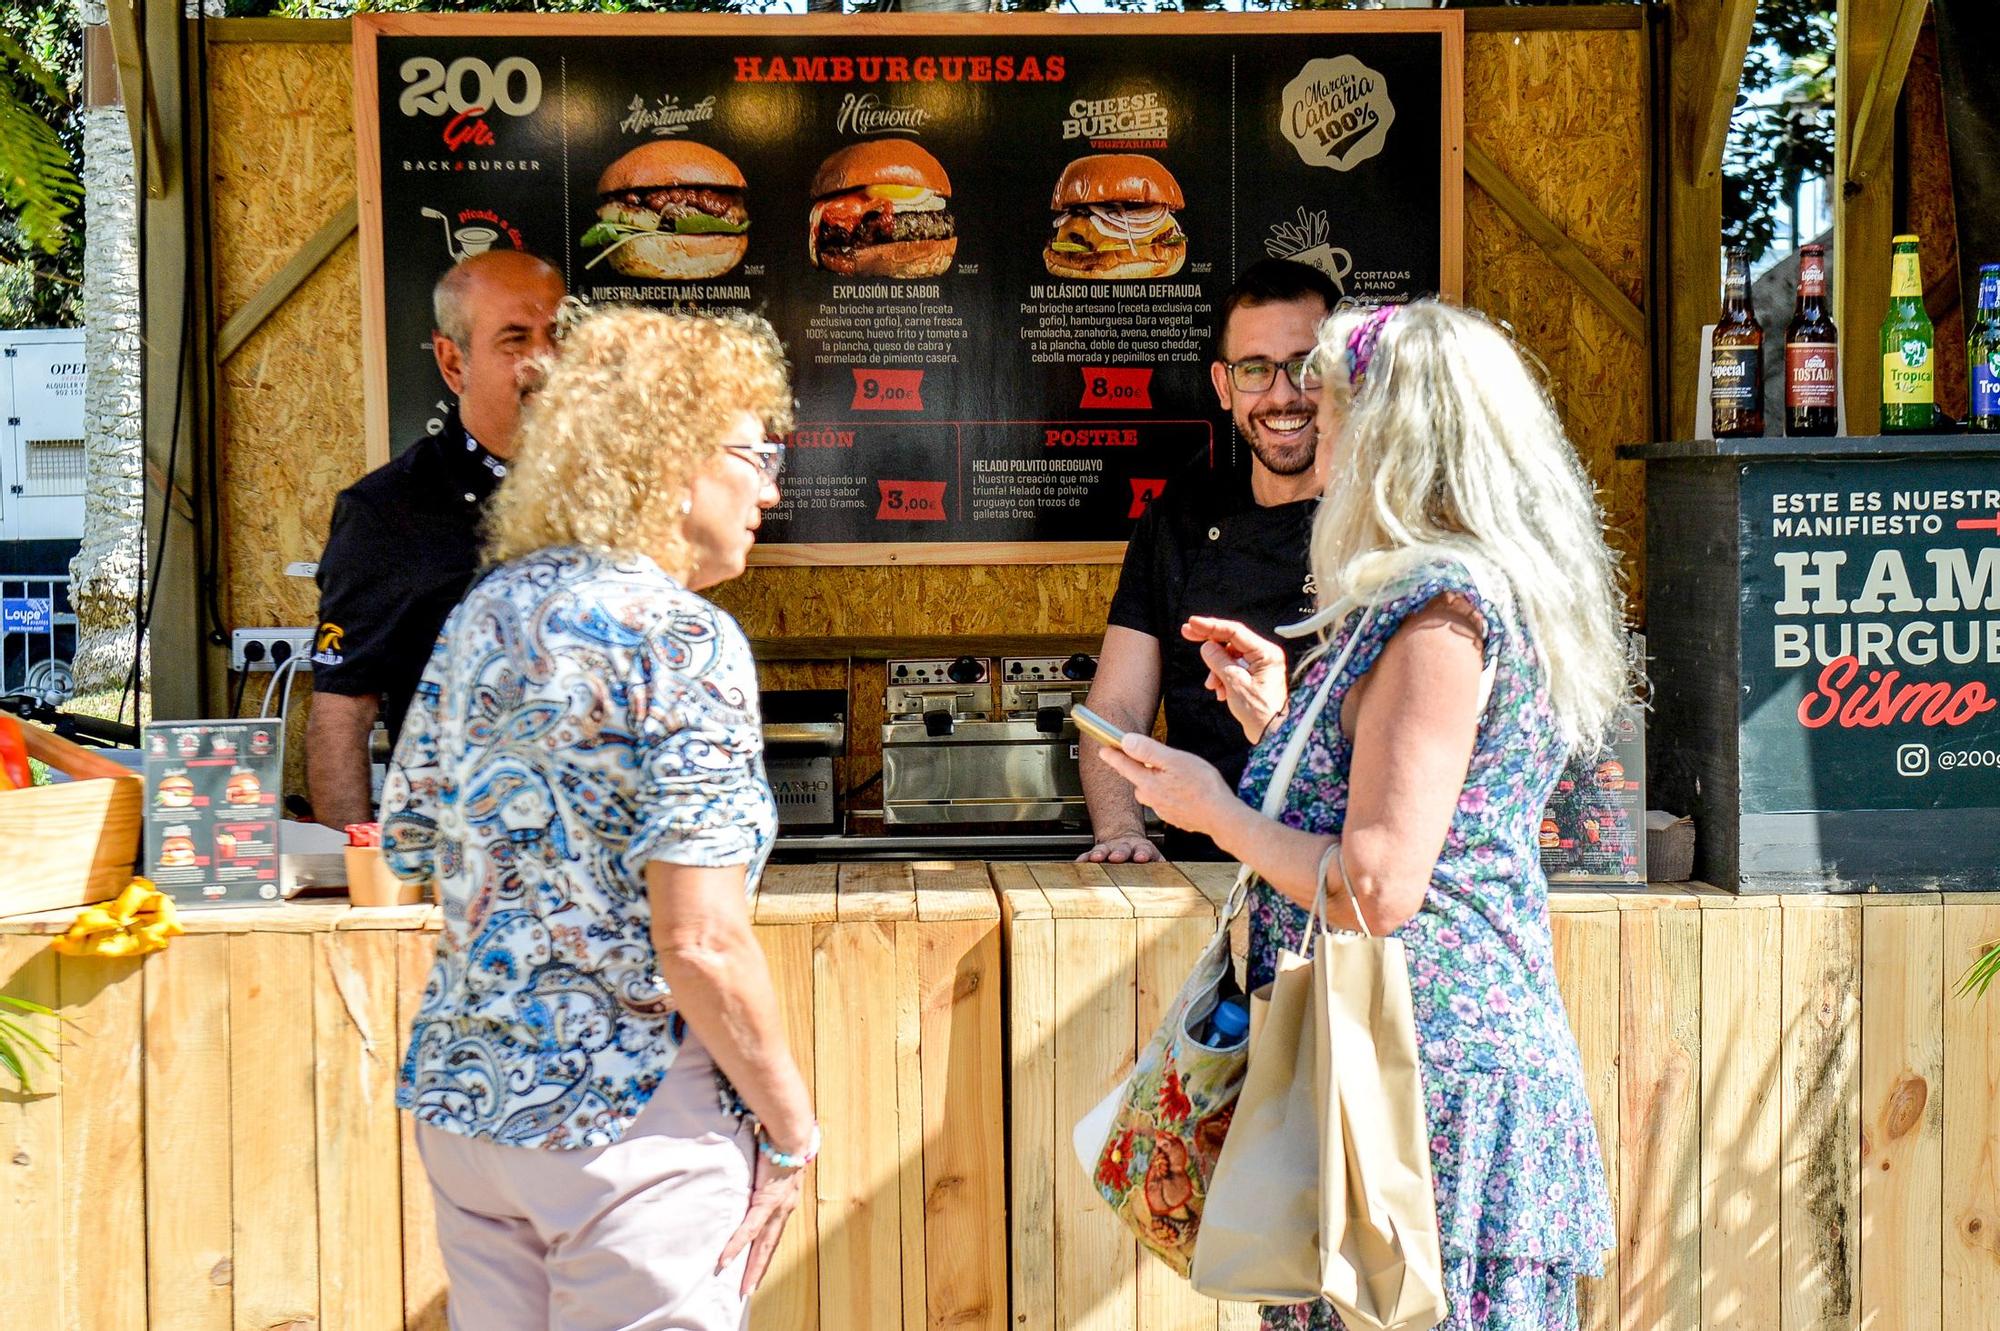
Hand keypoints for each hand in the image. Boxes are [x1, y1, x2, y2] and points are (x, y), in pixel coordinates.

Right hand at [719, 1146, 804, 1295]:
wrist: (790, 1133)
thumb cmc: (779, 1141)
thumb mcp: (771, 1164)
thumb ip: (761, 1174)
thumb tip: (750, 1172)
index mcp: (785, 1201)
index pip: (774, 1233)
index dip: (765, 1251)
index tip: (758, 1266)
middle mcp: (785, 1208)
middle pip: (770, 1246)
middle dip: (759, 1269)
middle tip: (748, 1290)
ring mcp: (777, 1207)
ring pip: (763, 1245)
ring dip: (752, 1267)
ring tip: (743, 1287)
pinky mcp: (766, 1201)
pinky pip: (750, 1228)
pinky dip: (737, 1245)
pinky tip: (726, 1259)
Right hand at [1078, 833, 1162, 863]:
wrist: (1124, 839)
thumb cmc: (1141, 855)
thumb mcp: (1154, 859)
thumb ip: (1161, 868)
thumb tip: (1175, 882)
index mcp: (1142, 850)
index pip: (1144, 850)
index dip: (1143, 853)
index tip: (1141, 857)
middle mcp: (1125, 848)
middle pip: (1122, 849)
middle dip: (1119, 853)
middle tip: (1116, 857)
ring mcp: (1110, 849)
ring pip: (1104, 850)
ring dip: (1100, 854)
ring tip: (1096, 858)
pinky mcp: (1097, 853)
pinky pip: (1088, 855)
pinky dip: (1084, 859)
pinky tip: (1079, 863)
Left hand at [1095, 733, 1236, 838]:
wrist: (1221, 816)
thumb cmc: (1202, 787)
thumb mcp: (1174, 761)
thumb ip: (1148, 751)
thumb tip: (1126, 741)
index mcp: (1148, 783)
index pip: (1124, 765)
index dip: (1113, 755)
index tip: (1103, 749)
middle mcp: (1151, 798)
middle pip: (1138, 779)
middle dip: (1139, 769)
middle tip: (1149, 758)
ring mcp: (1163, 809)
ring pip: (1152, 791)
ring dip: (1156, 782)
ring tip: (1173, 774)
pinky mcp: (1175, 817)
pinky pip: (1165, 801)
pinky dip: (1170, 794)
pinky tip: (1184, 791)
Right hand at [1183, 617, 1288, 743]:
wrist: (1271, 735)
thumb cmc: (1260, 712)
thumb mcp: (1234, 683)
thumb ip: (1218, 660)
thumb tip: (1207, 646)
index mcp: (1266, 653)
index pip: (1235, 631)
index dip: (1211, 626)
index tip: (1193, 623)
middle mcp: (1265, 656)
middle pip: (1231, 641)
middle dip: (1209, 643)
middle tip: (1187, 633)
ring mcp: (1260, 666)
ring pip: (1229, 656)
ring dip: (1216, 669)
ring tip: (1212, 685)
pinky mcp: (1254, 677)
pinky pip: (1232, 669)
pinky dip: (1222, 678)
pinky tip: (1220, 692)